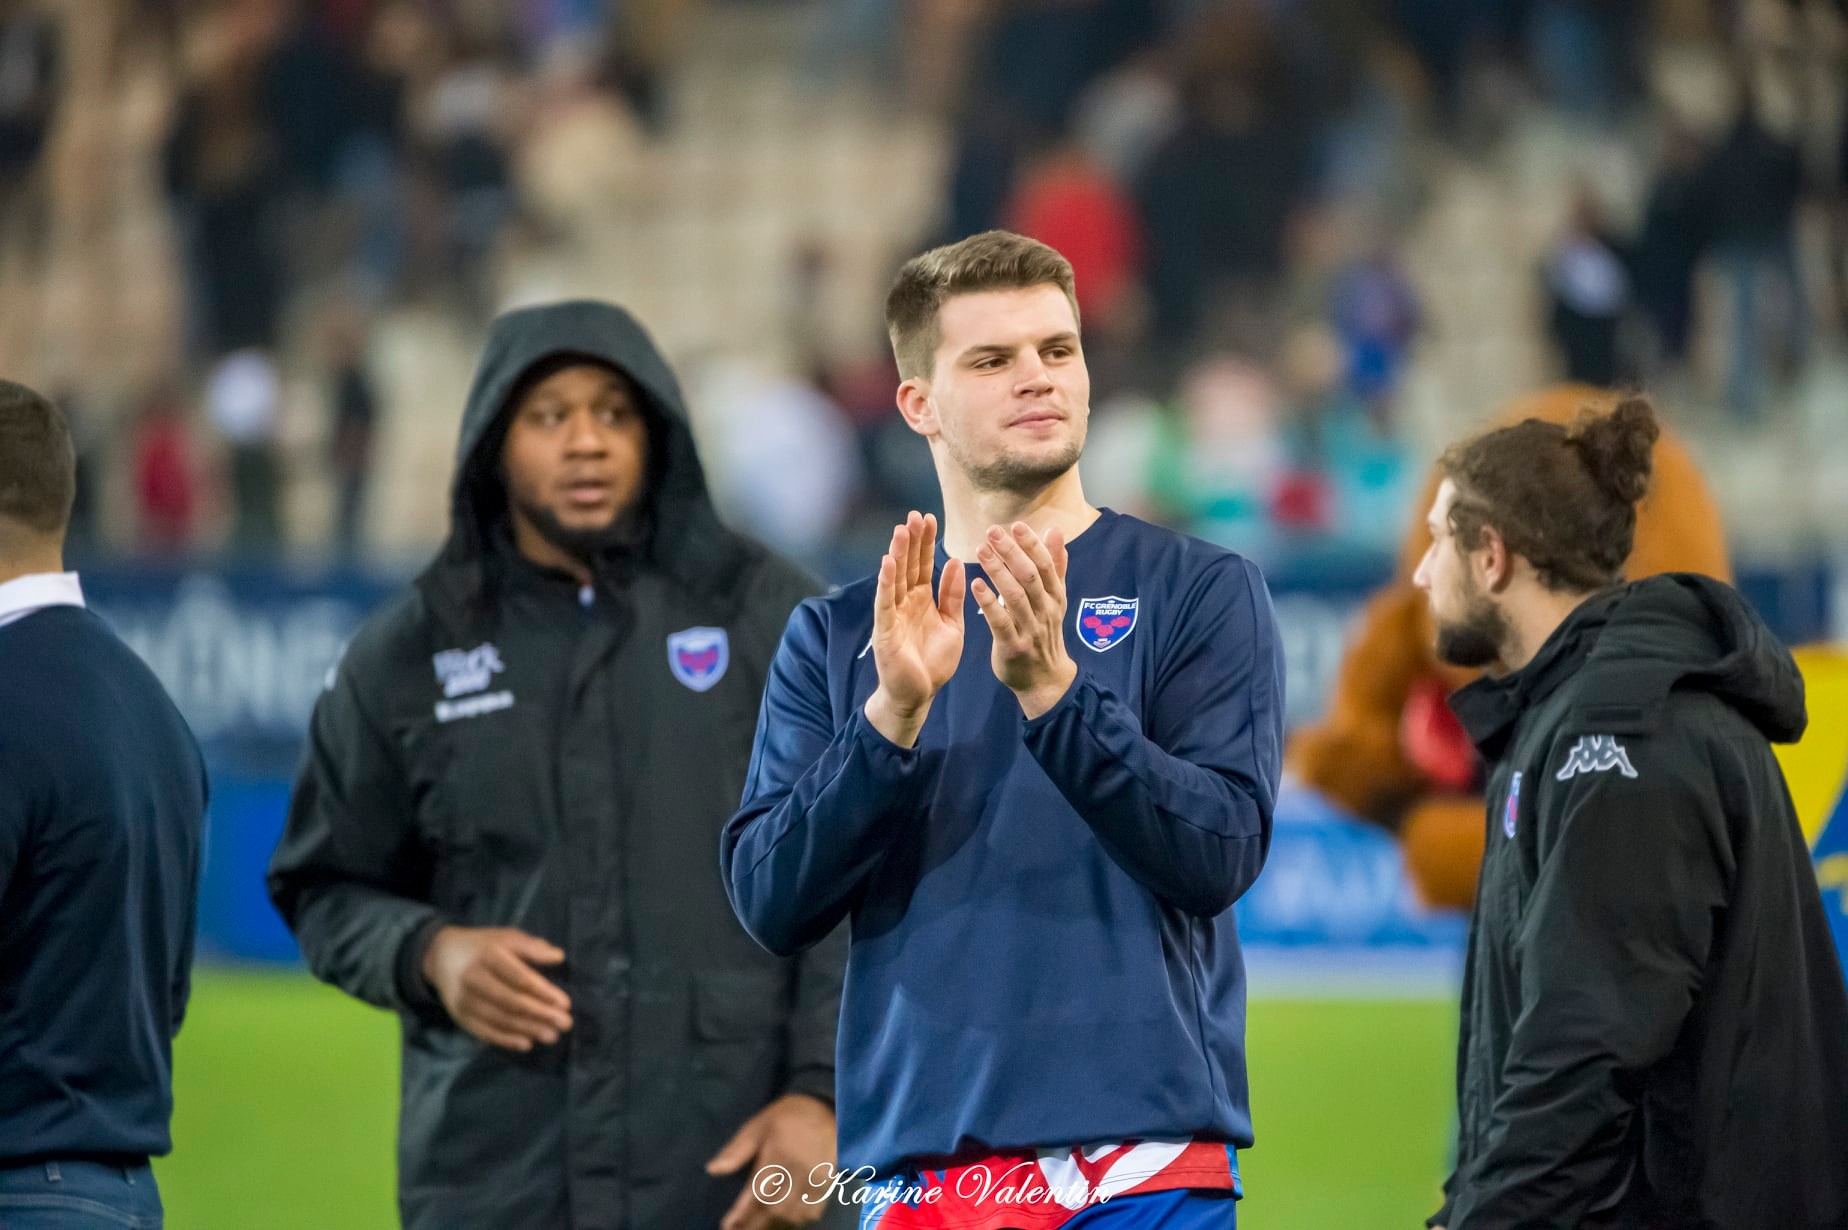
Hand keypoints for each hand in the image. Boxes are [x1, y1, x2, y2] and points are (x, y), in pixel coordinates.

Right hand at [421, 926, 572, 1050]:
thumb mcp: (506, 937)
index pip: (519, 977)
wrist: (441, 956)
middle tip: (565, 1024)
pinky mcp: (459, 1016)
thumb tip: (559, 956)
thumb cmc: (484, 946)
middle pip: (510, 1001)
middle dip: (540, 1015)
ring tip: (552, 1036)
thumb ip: (532, 947)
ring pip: (499, 1019)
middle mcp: (473, 979)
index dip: (543, 992)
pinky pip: (484, 1031)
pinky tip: (527, 1043)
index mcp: (488, 955)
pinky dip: (506, 1039)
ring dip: (528, 1029)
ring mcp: (463, 1000)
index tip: (565, 1003)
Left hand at [706, 1093, 835, 1229]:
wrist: (828, 1109)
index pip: (757, 1192)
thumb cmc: (788, 1116)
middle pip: (775, 1208)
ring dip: (776, 1220)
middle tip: (740, 1228)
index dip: (742, 1213)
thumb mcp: (758, 1125)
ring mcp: (815, 1179)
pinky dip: (797, 1217)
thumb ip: (737, 1150)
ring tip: (759, 1222)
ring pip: (793, 1213)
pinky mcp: (827, 1183)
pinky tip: (786, 1214)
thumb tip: (712, 1169)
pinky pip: (812, 1211)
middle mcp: (798, 1170)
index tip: (728, 1226)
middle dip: (756, 1221)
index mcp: (778, 1155)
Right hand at [864, 511, 964, 747]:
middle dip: (912, 540)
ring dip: (898, 554)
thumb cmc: (933, 662)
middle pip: (908, 566)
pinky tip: (887, 563)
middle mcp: (905, 603)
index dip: (926, 542)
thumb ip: (953, 595)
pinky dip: (886, 584)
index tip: (931, 518)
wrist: (919, 695)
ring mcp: (893, 615)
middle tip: (915, 514)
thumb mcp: (951, 624)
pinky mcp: (885, 631)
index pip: (924, 565)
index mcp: (923, 600)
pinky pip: (885, 604)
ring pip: (895, 580)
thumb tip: (956, 563)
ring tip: (901, 530)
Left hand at [971, 522, 1076, 717]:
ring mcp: (1031, 629)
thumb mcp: (1055, 600)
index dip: (1031, 544)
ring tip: (981, 550)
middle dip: (1012, 552)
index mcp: (1055, 596)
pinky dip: (989, 602)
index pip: (1045, 565)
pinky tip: (975, 584)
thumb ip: (1055, 565)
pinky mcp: (1013, 646)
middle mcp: (1045, 610)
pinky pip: (1001, 622)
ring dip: (998, 571)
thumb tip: (1056, 531)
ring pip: (1015, 596)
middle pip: (1030, 576)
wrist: (1044, 680)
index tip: (1015, 525)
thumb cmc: (1045, 633)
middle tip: (992, 531)